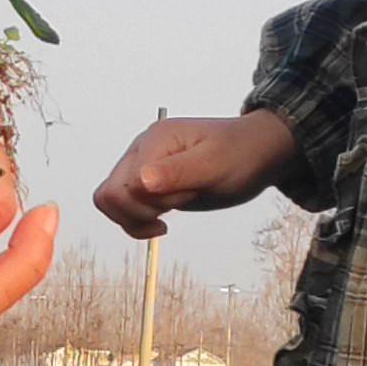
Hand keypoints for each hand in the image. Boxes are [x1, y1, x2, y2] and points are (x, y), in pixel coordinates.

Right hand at [95, 112, 298, 237]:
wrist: (256, 152)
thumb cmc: (240, 154)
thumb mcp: (214, 165)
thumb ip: (177, 173)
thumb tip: (141, 182)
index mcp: (154, 141)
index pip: (125, 186)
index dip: (151, 203)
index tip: (186, 196)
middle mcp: (141, 151)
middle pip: (110, 195)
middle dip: (141, 212)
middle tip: (178, 207)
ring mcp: (142, 167)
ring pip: (111, 203)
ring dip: (137, 219)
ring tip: (169, 217)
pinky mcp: (148, 184)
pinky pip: (123, 207)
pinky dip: (137, 222)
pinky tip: (162, 224)